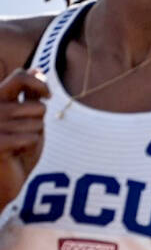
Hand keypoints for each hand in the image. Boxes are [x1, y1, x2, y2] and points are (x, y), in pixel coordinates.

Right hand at [0, 69, 48, 206]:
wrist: (1, 179)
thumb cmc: (15, 148)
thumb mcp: (24, 118)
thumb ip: (29, 96)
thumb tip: (37, 69)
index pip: (20, 77)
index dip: (39, 84)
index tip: (47, 96)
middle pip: (37, 106)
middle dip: (39, 120)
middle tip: (24, 133)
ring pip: (36, 123)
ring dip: (33, 136)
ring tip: (18, 144)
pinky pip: (30, 137)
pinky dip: (29, 146)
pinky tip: (15, 152)